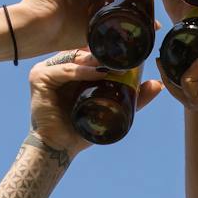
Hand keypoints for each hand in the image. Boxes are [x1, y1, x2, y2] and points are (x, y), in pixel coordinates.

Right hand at [29, 48, 163, 154]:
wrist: (60, 147)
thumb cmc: (82, 129)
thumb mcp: (112, 110)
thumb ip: (134, 98)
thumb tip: (158, 84)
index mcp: (72, 69)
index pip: (91, 53)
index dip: (109, 50)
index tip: (130, 51)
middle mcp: (58, 66)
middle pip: (83, 52)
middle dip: (104, 53)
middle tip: (126, 54)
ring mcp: (47, 70)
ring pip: (74, 58)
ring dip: (96, 60)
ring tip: (115, 64)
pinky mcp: (39, 79)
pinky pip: (63, 70)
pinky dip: (81, 71)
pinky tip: (99, 73)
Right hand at [163, 3, 197, 112]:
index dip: (190, 64)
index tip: (180, 46)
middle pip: (192, 88)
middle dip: (174, 76)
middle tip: (163, 59)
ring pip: (188, 95)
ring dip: (174, 80)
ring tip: (166, 63)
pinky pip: (194, 94)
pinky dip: (188, 79)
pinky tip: (195, 64)